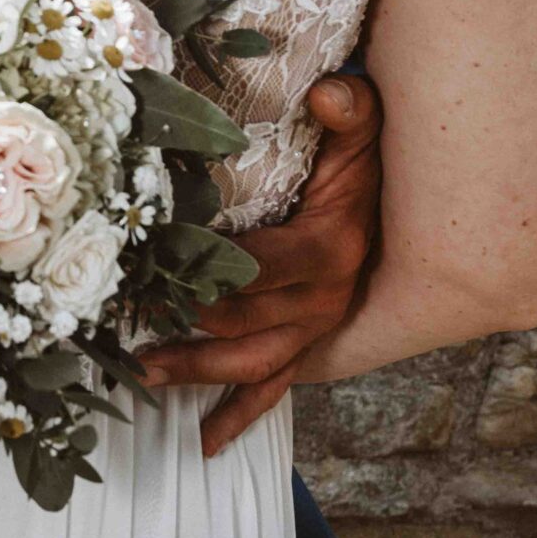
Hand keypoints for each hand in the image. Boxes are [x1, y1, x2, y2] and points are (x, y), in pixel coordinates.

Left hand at [134, 72, 382, 454]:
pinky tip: (208, 441)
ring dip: (199, 374)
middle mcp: (326, 298)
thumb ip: (349, 107)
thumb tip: (328, 96)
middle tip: (129, 330)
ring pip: (254, 363)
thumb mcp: (364, 124)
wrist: (407, 200)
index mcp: (330, 248)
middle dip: (188, 329)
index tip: (160, 268)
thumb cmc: (365, 156)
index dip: (214, 273)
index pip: (264, 268)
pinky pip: (277, 385)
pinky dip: (243, 415)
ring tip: (143, 376)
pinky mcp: (311, 341)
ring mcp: (318, 326)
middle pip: (247, 324)